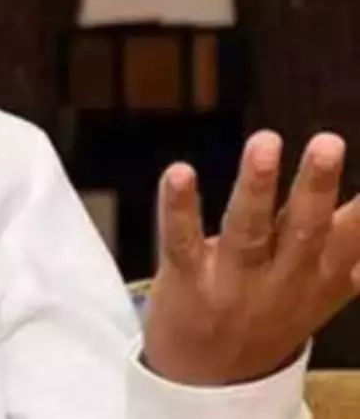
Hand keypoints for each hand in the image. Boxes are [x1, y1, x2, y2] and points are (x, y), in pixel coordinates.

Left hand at [143, 130, 359, 385]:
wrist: (213, 380)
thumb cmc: (270, 315)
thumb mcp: (324, 288)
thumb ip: (351, 249)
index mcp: (324, 276)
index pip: (354, 236)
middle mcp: (284, 279)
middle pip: (305, 229)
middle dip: (317, 186)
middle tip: (329, 142)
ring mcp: (235, 281)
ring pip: (248, 230)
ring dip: (257, 187)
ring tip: (265, 144)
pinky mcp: (187, 281)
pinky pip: (181, 241)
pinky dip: (179, 207)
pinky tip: (179, 172)